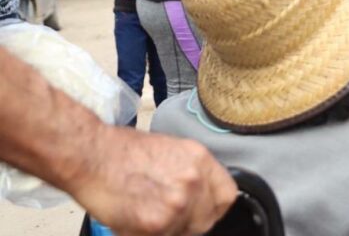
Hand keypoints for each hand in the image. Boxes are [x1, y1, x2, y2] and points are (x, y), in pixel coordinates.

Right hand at [70, 126, 236, 235]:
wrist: (91, 155)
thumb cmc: (123, 151)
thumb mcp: (172, 151)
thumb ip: (191, 174)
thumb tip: (200, 196)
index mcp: (200, 160)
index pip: (227, 196)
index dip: (213, 207)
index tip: (202, 211)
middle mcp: (194, 182)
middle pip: (206, 219)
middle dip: (188, 222)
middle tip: (165, 215)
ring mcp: (177, 204)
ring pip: (183, 232)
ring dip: (166, 229)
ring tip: (145, 211)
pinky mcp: (156, 223)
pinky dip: (145, 234)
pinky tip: (134, 219)